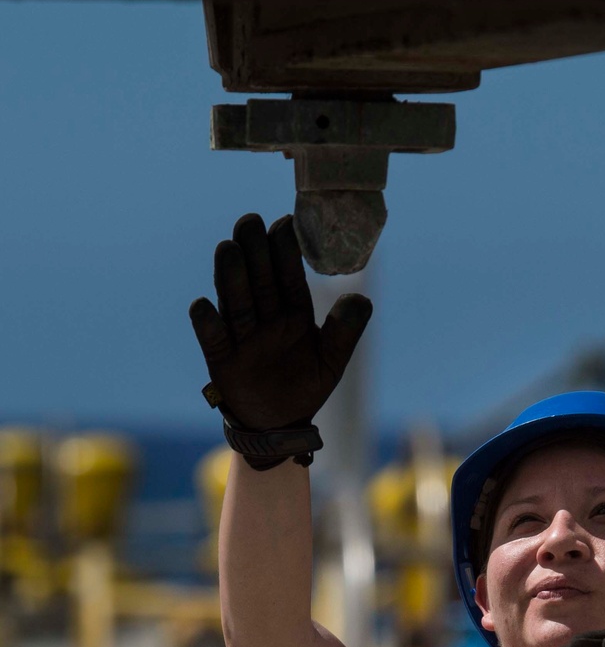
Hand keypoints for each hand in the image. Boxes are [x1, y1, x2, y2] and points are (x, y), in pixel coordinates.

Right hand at [189, 213, 371, 431]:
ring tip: (228, 249)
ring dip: (231, 277)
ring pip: (236, 304)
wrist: (280, 426)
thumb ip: (345, 332)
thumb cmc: (305, 387)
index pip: (289, 278)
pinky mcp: (222, 361)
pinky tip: (202, 305)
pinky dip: (207, 325)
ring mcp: (242, 338)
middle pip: (259, 282)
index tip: (286, 222)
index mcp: (293, 314)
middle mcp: (266, 320)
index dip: (287, 252)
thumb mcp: (331, 361)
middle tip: (250, 221)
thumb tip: (361, 299)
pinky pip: (215, 341)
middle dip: (256, 252)